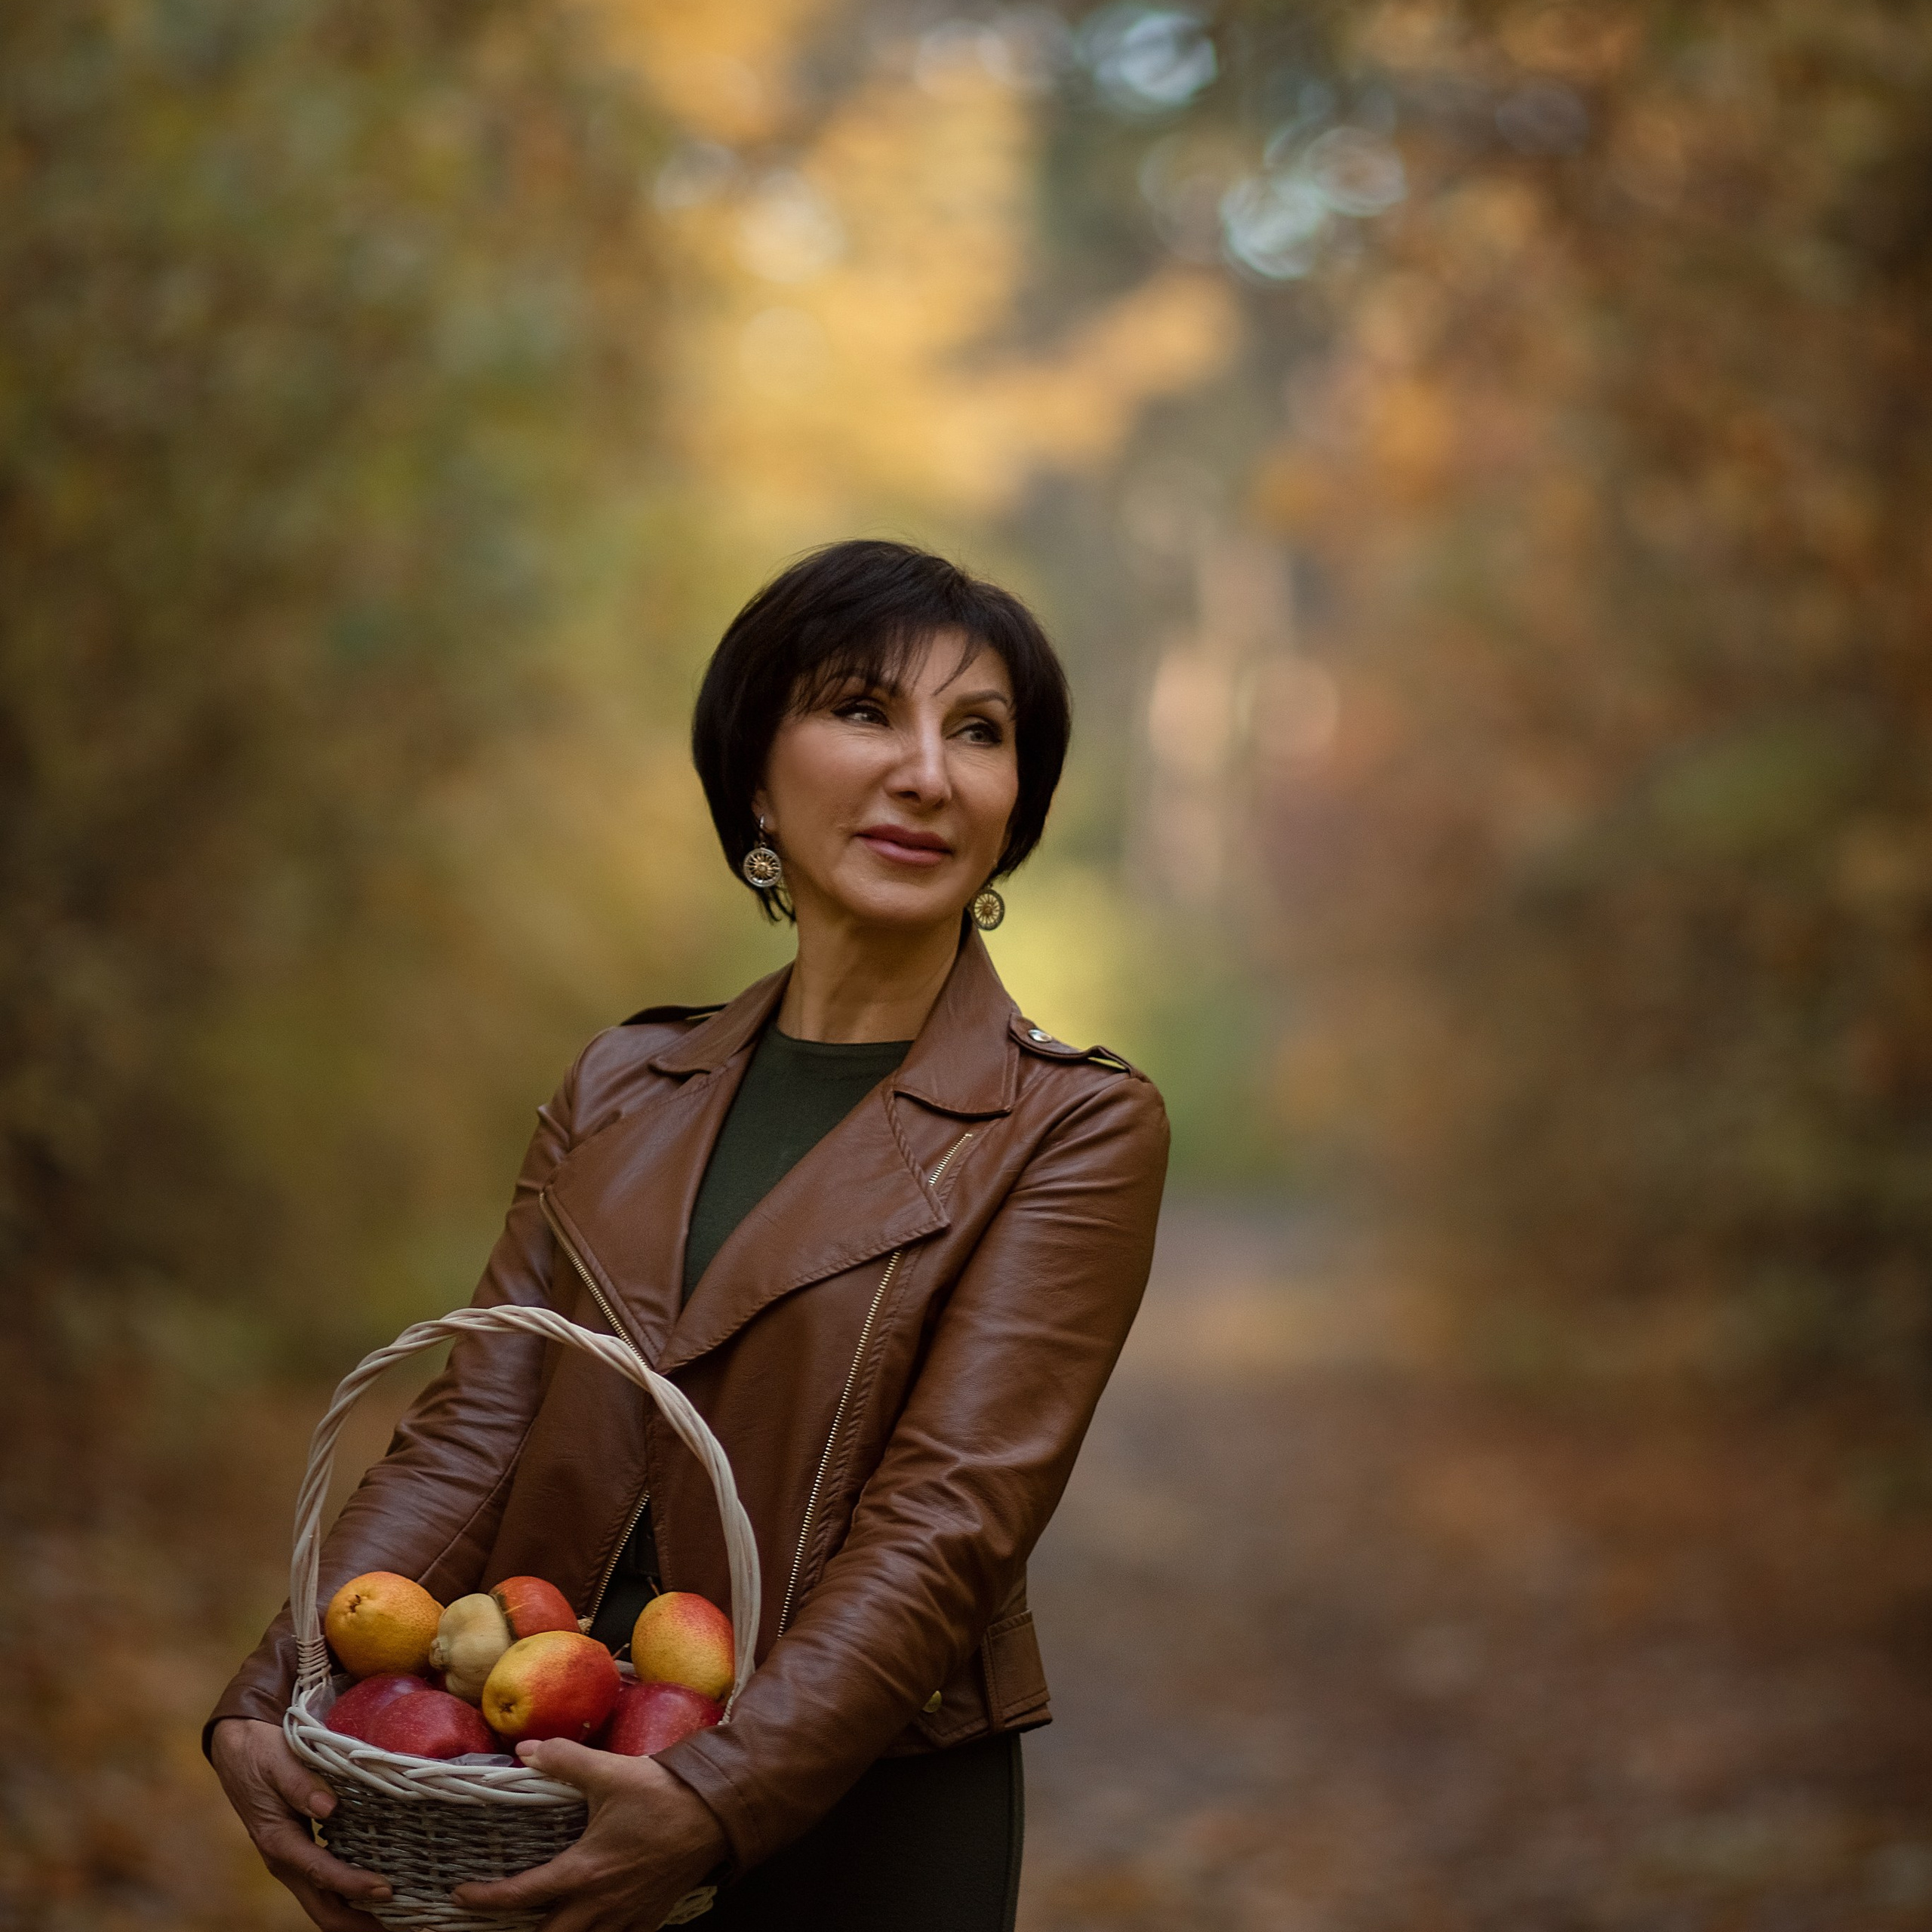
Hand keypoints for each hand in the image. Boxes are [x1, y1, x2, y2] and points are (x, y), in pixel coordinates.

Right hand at [208, 1717, 390, 1930]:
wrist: (238, 1751)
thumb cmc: (261, 1754)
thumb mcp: (280, 1762)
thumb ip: (301, 1784)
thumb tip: (329, 1807)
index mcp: (280, 1842)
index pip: (321, 1874)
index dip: (353, 1886)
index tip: (387, 1890)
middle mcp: (286, 1860)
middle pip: (323, 1908)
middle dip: (358, 1922)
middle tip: (402, 1923)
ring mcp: (293, 1861)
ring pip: (325, 1903)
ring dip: (357, 1914)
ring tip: (397, 1916)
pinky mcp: (301, 1853)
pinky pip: (326, 1886)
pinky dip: (351, 1895)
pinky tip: (378, 1890)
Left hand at [450, 1740, 728, 1931]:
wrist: (716, 1814)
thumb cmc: (662, 1794)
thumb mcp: (609, 1772)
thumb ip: (564, 1760)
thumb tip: (527, 1748)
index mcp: (582, 1872)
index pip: (520, 1896)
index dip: (484, 1900)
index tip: (461, 1895)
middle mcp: (599, 1905)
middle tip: (501, 1920)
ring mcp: (626, 1918)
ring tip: (545, 1922)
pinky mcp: (649, 1919)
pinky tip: (594, 1923)